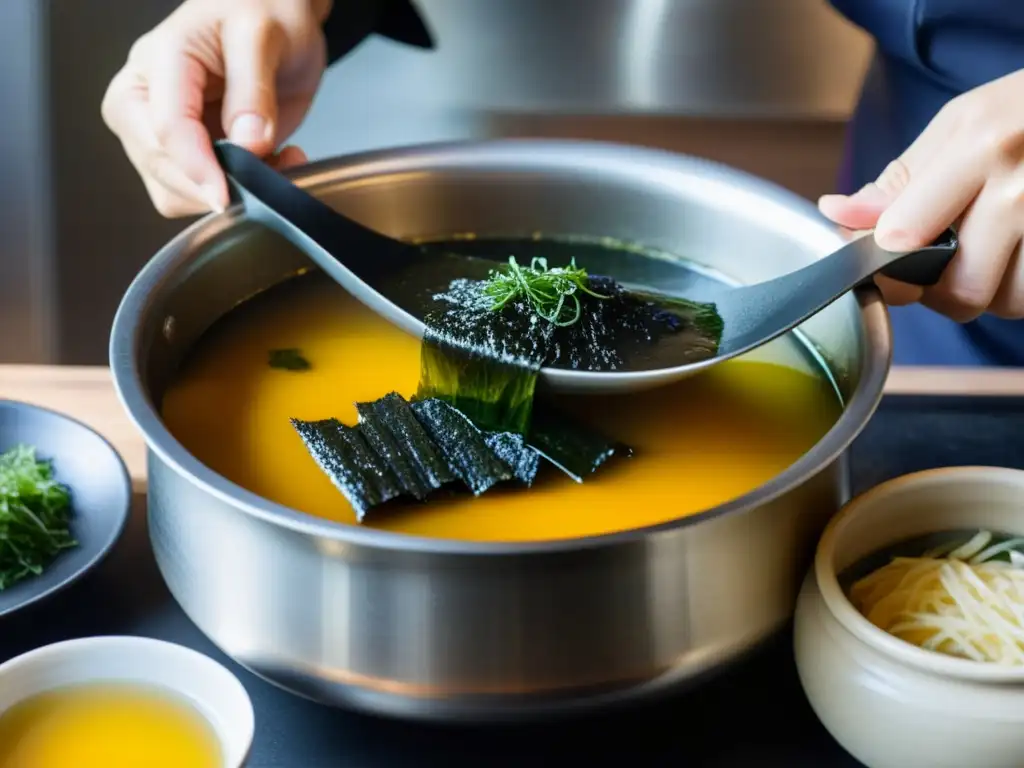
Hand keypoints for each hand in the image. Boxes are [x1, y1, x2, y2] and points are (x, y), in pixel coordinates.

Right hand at [101, 0, 331, 216]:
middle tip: (271, 169)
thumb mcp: (263, 35)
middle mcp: (146, 98)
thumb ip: (253, 89)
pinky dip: (237, 193)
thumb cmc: (262, 10)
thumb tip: (247, 144)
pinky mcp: (187, 151)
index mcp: (159, 61)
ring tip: (277, 160)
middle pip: (159, 168)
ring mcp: (161, 128)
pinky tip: (271, 164)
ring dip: (227, 193)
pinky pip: (201, 192)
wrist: (275, 13)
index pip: (166, 129)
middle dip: (211, 185)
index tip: (228, 196)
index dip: (197, 169)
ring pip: (173, 191)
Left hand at [818, 69, 1023, 322]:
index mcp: (984, 147)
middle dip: (941, 287)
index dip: (881, 262)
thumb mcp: (965, 122)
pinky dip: (1019, 288)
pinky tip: (1020, 252)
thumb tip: (839, 215)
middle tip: (946, 256)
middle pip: (957, 289)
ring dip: (990, 289)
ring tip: (997, 245)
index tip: (878, 261)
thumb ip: (902, 179)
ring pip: (1003, 303)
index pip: (903, 239)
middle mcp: (1023, 189)